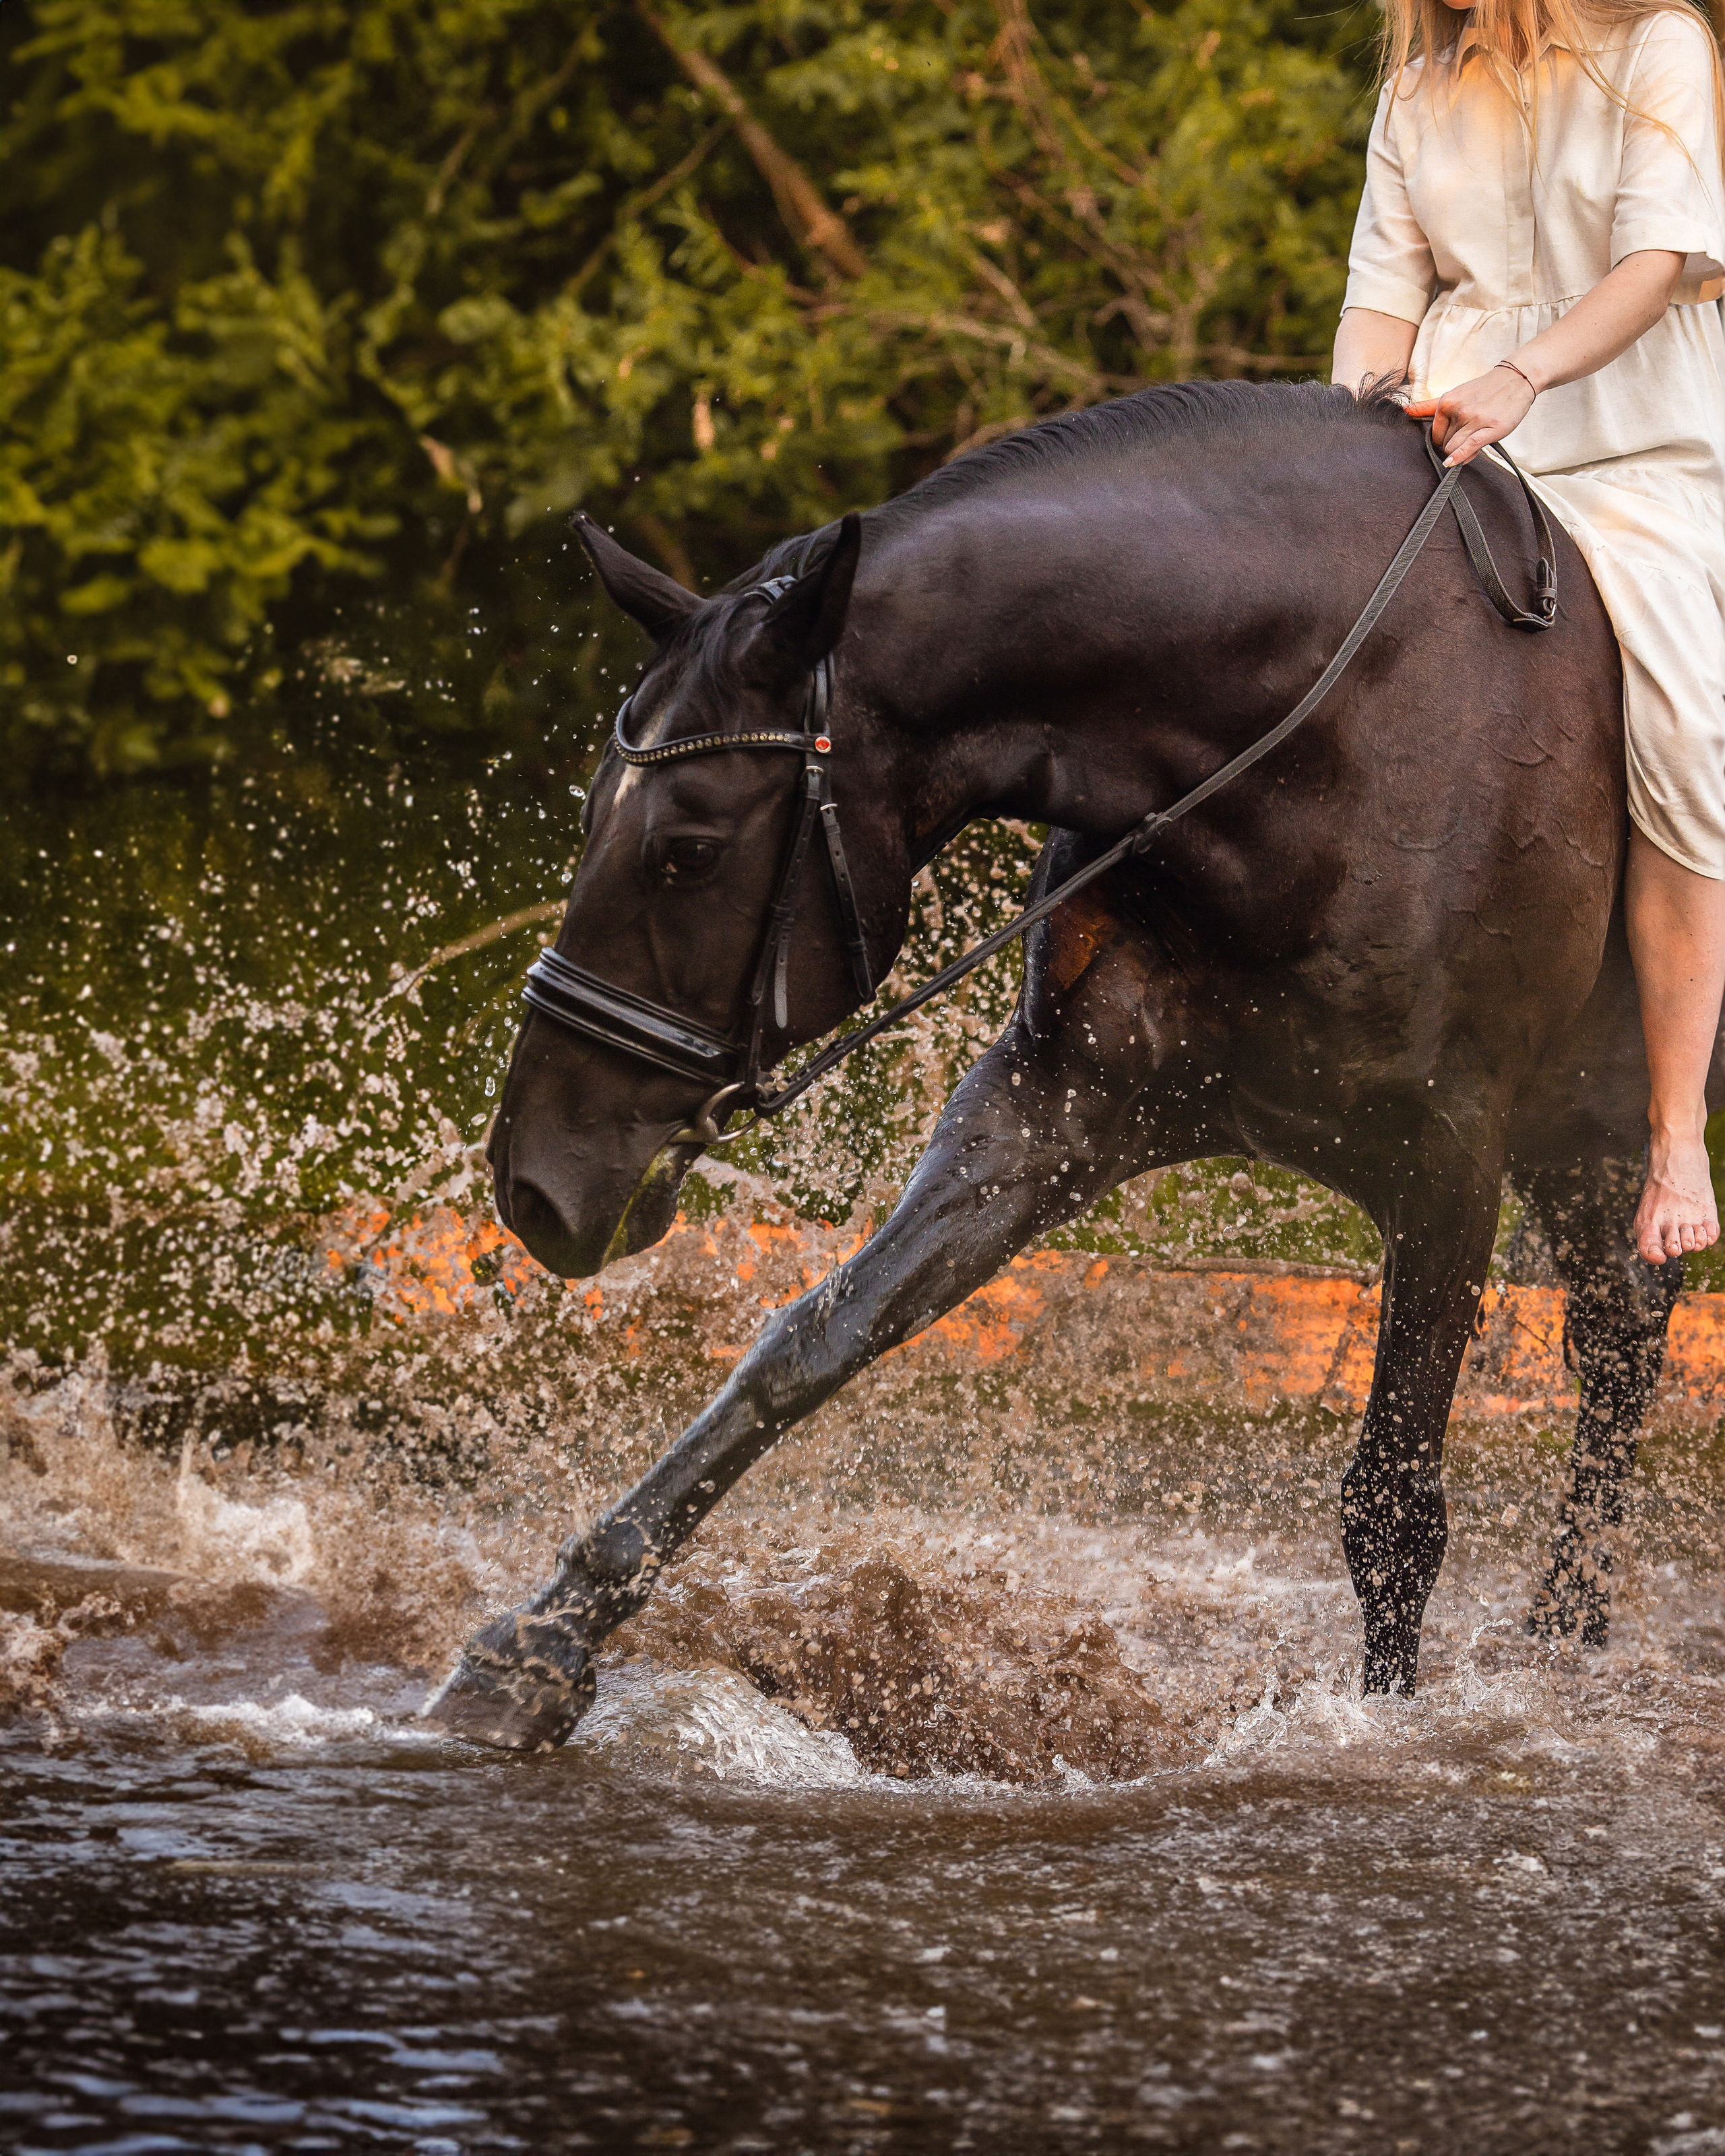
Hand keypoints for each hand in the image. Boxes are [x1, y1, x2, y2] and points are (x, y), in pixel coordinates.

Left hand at [1404, 365, 1536, 465]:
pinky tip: (1452, 464)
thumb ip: (1429, 406)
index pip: (1434, 435)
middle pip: (1444, 444)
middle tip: (1470, 436)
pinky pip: (1468, 446)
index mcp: (1447, 402)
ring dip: (1461, 452)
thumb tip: (1403, 410)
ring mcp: (1474, 418)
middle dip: (1454, 446)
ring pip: (1455, 448)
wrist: (1516, 379)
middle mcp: (1458, 410)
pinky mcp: (1491, 427)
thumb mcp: (1455, 394)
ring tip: (1476, 440)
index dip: (1442, 442)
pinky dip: (1458, 457)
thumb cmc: (1483, 390)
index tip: (1454, 438)